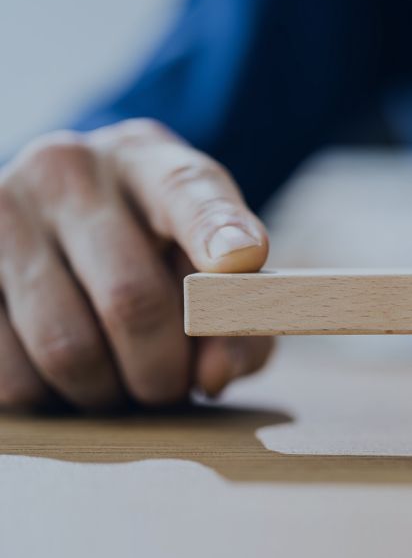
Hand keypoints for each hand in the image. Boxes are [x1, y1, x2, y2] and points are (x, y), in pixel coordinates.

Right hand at [0, 119, 273, 408]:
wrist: (62, 217)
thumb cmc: (159, 250)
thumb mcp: (212, 269)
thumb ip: (237, 321)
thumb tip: (212, 375)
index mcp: (149, 160)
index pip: (187, 191)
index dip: (215, 231)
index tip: (241, 258)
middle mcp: (69, 169)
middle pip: (132, 299)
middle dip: (163, 371)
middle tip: (171, 387)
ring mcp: (2, 210)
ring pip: (65, 346)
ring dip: (107, 393)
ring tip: (121, 383)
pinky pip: (9, 372)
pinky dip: (49, 397)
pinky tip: (66, 376)